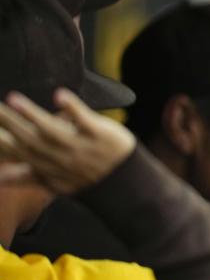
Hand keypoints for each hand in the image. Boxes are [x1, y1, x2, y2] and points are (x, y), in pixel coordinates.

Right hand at [0, 89, 135, 193]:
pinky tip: (59, 94)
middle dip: (10, 122)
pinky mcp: (101, 136)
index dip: (1, 141)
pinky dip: (72, 108)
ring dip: (32, 114)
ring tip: (13, 99)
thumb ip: (25, 177)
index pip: (20, 151)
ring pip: (54, 131)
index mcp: (48, 168)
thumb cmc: (84, 177)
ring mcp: (82, 147)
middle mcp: (62, 159)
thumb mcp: (53, 181)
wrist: (127, 185)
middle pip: (31, 139)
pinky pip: (85, 121)